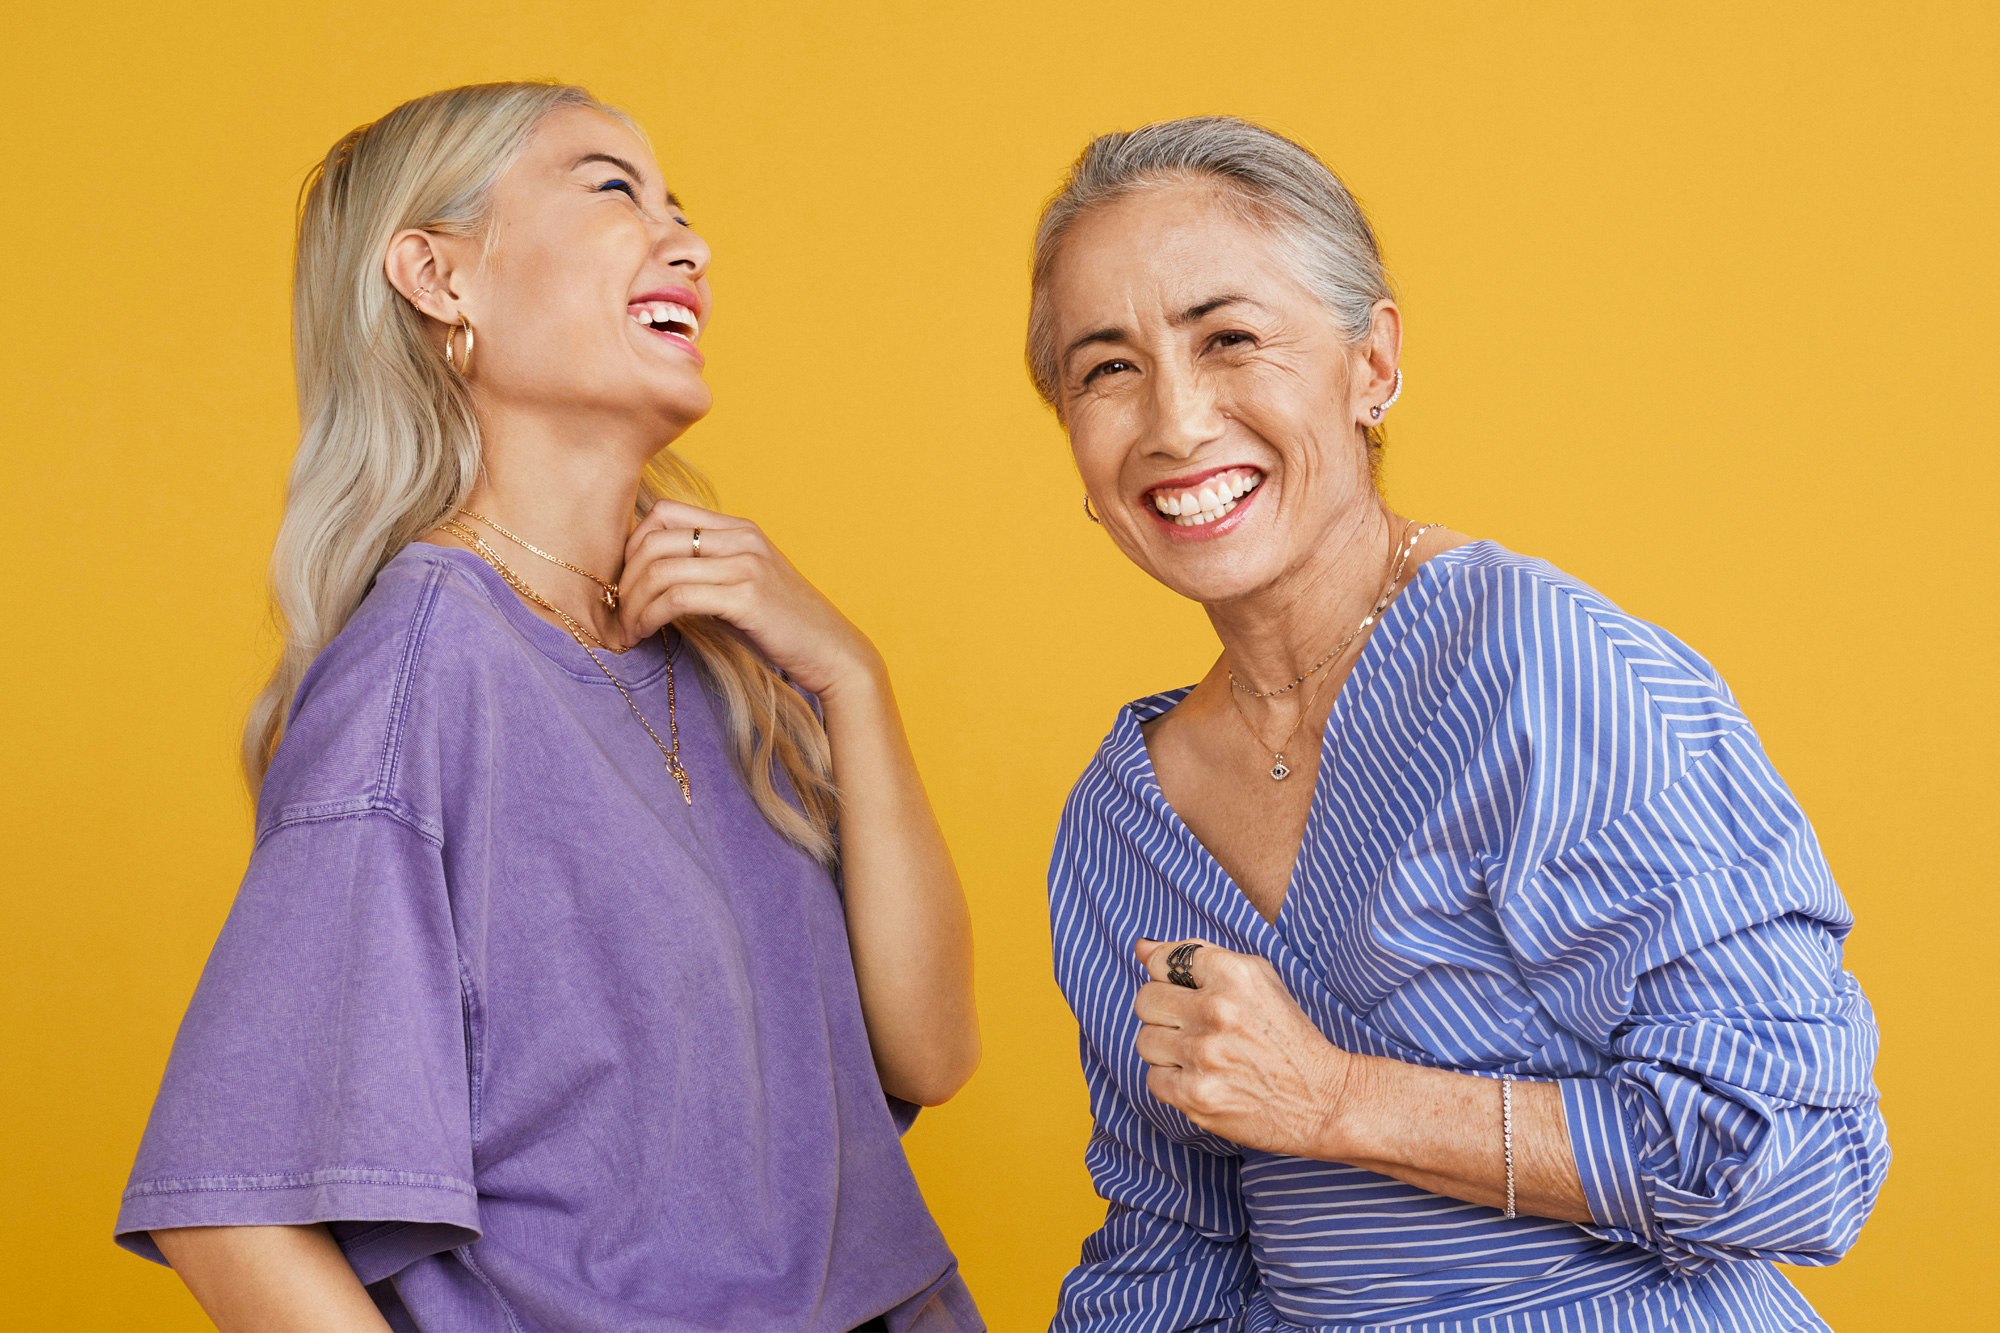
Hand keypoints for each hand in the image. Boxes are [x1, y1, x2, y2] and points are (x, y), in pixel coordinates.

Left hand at [617, 499, 879, 696]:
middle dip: (623, 579)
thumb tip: (643, 581)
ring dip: (631, 604)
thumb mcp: (739, 588)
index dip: (632, 546)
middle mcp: (742, 538)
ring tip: (626, 631)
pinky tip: (645, 635)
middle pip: (654, 538)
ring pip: (660, 569)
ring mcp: (746, 564)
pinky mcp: (747, 596)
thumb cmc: (781, 628)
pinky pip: (677, 597)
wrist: (833, 653)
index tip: (624, 585)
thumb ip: (702, 574)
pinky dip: (649, 617)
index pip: (664, 513)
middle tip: (614, 614)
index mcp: (738, 529)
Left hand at [1133, 937, 1358, 1158]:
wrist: (1324, 1100)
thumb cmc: (1287, 1036)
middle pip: (1145, 1000)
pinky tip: (1204, 1079)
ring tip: (1202, 1055)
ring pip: (1145, 1041)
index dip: (1168, 978)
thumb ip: (1198, 956)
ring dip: (1167, 1050)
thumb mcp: (1256, 979)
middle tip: (1193, 1027)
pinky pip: (1153, 1079)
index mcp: (1233, 974)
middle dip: (1163, 1013)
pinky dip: (1173, 1082)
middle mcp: (1217, 1010)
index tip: (1187, 993)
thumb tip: (1141, 947)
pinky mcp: (1197, 1097)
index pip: (1161, 960)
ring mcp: (1204, 1056)